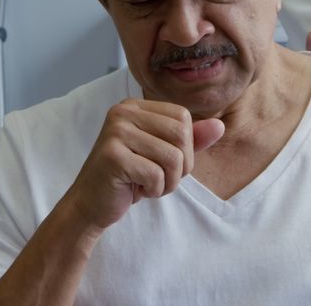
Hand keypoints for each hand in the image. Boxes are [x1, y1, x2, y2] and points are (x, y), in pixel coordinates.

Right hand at [66, 99, 224, 232]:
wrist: (90, 205)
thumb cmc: (128, 178)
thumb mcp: (162, 155)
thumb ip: (190, 140)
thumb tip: (220, 125)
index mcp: (134, 106)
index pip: (183, 117)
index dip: (186, 147)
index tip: (165, 164)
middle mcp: (122, 112)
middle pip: (181, 134)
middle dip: (181, 166)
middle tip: (160, 178)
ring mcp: (115, 132)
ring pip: (172, 157)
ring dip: (169, 181)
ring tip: (150, 184)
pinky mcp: (112, 157)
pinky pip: (156, 174)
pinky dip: (154, 190)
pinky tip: (136, 190)